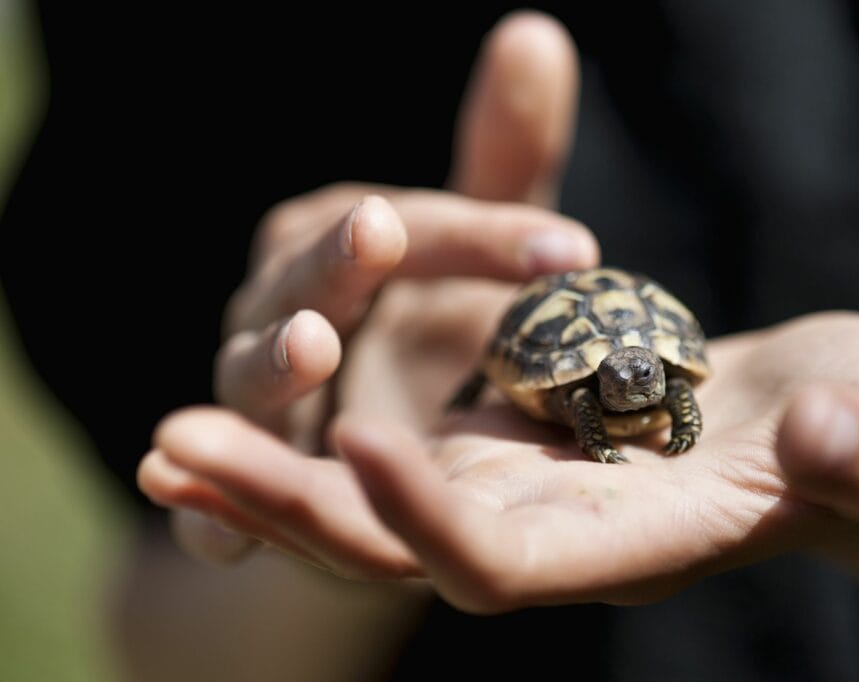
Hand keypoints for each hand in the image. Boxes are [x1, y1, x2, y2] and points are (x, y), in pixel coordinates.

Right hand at [141, 11, 589, 564]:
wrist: (367, 446)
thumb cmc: (421, 334)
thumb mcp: (472, 258)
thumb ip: (501, 168)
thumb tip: (536, 33)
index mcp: (337, 251)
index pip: (400, 223)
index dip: (476, 229)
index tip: (572, 246)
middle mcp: (282, 314)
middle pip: (301, 278)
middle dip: (338, 258)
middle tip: (378, 229)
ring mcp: (258, 403)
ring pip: (249, 377)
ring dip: (272, 362)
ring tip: (312, 345)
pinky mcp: (245, 490)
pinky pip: (212, 506)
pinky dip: (207, 512)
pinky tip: (223, 523)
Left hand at [142, 308, 858, 608]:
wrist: (827, 418)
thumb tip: (837, 440)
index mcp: (632, 541)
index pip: (506, 562)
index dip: (432, 515)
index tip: (356, 439)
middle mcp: (557, 531)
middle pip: (399, 545)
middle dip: (289, 507)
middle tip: (173, 448)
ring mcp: (523, 491)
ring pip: (372, 508)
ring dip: (267, 477)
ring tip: (163, 441)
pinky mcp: (510, 443)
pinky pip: (389, 455)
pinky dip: (313, 435)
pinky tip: (252, 389)